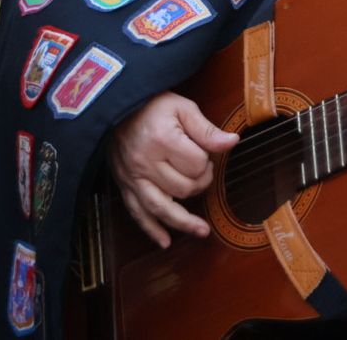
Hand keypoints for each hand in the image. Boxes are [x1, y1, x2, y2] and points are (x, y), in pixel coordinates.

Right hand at [109, 93, 238, 247]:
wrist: (115, 107)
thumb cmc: (152, 105)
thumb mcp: (182, 108)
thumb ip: (206, 129)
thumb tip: (232, 142)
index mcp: (162, 140)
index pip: (195, 164)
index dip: (206, 160)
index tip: (204, 151)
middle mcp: (145, 162)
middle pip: (183, 188)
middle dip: (199, 182)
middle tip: (201, 169)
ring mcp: (133, 177)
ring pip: (161, 208)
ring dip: (183, 223)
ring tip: (202, 231)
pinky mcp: (124, 185)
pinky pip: (137, 213)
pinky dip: (151, 230)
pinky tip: (165, 241)